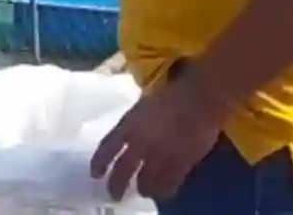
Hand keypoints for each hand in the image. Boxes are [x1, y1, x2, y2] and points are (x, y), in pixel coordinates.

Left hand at [89, 69, 230, 201]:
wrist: (197, 100)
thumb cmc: (169, 98)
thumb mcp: (141, 108)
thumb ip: (131, 125)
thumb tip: (126, 140)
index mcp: (128, 125)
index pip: (107, 147)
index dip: (99, 163)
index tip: (95, 174)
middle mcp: (140, 142)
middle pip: (123, 170)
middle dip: (117, 185)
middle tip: (114, 195)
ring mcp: (160, 154)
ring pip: (146, 181)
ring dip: (143, 189)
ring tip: (143, 192)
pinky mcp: (180, 163)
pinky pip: (169, 184)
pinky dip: (164, 190)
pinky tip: (163, 192)